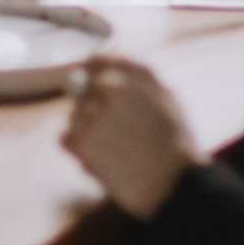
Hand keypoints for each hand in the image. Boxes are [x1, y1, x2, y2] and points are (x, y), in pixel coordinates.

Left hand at [61, 56, 205, 219]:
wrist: (176, 184)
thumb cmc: (177, 147)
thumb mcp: (167, 100)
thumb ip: (137, 83)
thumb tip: (106, 75)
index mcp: (132, 73)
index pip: (97, 61)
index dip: (92, 76)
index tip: (91, 88)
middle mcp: (110, 85)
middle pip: (82, 92)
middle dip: (91, 110)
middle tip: (112, 134)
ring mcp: (92, 111)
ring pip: (74, 117)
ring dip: (86, 132)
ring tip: (116, 152)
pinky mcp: (79, 138)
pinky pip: (66, 139)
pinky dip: (79, 152)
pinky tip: (105, 162)